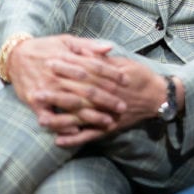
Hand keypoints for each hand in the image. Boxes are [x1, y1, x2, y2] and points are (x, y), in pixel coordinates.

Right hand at [6, 35, 126, 142]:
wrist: (14, 56)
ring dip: (91, 115)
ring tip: (108, 122)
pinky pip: (50, 116)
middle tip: (123, 106)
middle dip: (107, 99)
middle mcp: (57, 74)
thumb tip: (110, 48)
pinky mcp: (35, 102)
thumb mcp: (66, 41)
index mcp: (66, 58)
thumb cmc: (45, 48)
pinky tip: (77, 130)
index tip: (126, 80)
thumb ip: (88, 46)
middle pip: (86, 88)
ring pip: (72, 104)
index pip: (94, 67)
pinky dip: (63, 124)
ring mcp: (46, 89)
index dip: (111, 73)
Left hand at [51, 57, 172, 146]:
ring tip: (41, 120)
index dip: (65, 68)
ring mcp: (106, 115)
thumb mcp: (123, 62)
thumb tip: (86, 52)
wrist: (158, 96)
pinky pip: (90, 135)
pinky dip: (75, 139)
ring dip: (60, 120)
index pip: (83, 73)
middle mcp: (105, 98)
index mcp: (107, 80)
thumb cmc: (140, 76)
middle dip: (56, 95)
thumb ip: (103, 59)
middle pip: (77, 97)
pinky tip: (59, 140)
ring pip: (80, 119)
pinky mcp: (109, 128)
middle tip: (36, 93)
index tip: (49, 63)